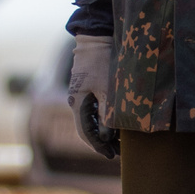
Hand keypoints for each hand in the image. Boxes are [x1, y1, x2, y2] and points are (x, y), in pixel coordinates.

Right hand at [66, 34, 119, 159]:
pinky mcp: (87, 88)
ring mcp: (80, 94)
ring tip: (119, 140)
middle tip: (117, 152)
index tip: (111, 156)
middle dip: (101, 142)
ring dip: (103, 131)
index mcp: (77, 103)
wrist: (95, 37)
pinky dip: (103, 120)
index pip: (85, 133)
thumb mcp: (107, 90)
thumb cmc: (102, 62)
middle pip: (86, 128)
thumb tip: (106, 137)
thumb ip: (107, 114)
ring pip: (90, 120)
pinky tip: (115, 123)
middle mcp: (75, 101)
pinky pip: (93, 110)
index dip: (98, 146)